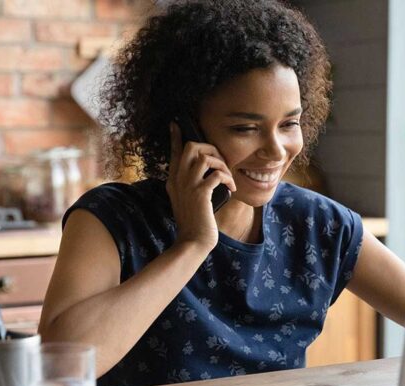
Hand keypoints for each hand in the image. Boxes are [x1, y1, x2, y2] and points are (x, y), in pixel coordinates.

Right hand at [166, 122, 236, 251]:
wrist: (193, 241)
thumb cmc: (194, 223)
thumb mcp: (187, 200)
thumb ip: (190, 186)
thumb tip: (206, 173)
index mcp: (173, 181)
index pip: (174, 153)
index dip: (176, 137)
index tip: (176, 124)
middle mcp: (178, 180)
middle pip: (190, 147)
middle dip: (210, 148)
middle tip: (221, 161)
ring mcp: (188, 186)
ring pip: (204, 158)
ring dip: (221, 164)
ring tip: (227, 177)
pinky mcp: (200, 194)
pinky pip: (216, 175)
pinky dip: (227, 178)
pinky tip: (231, 188)